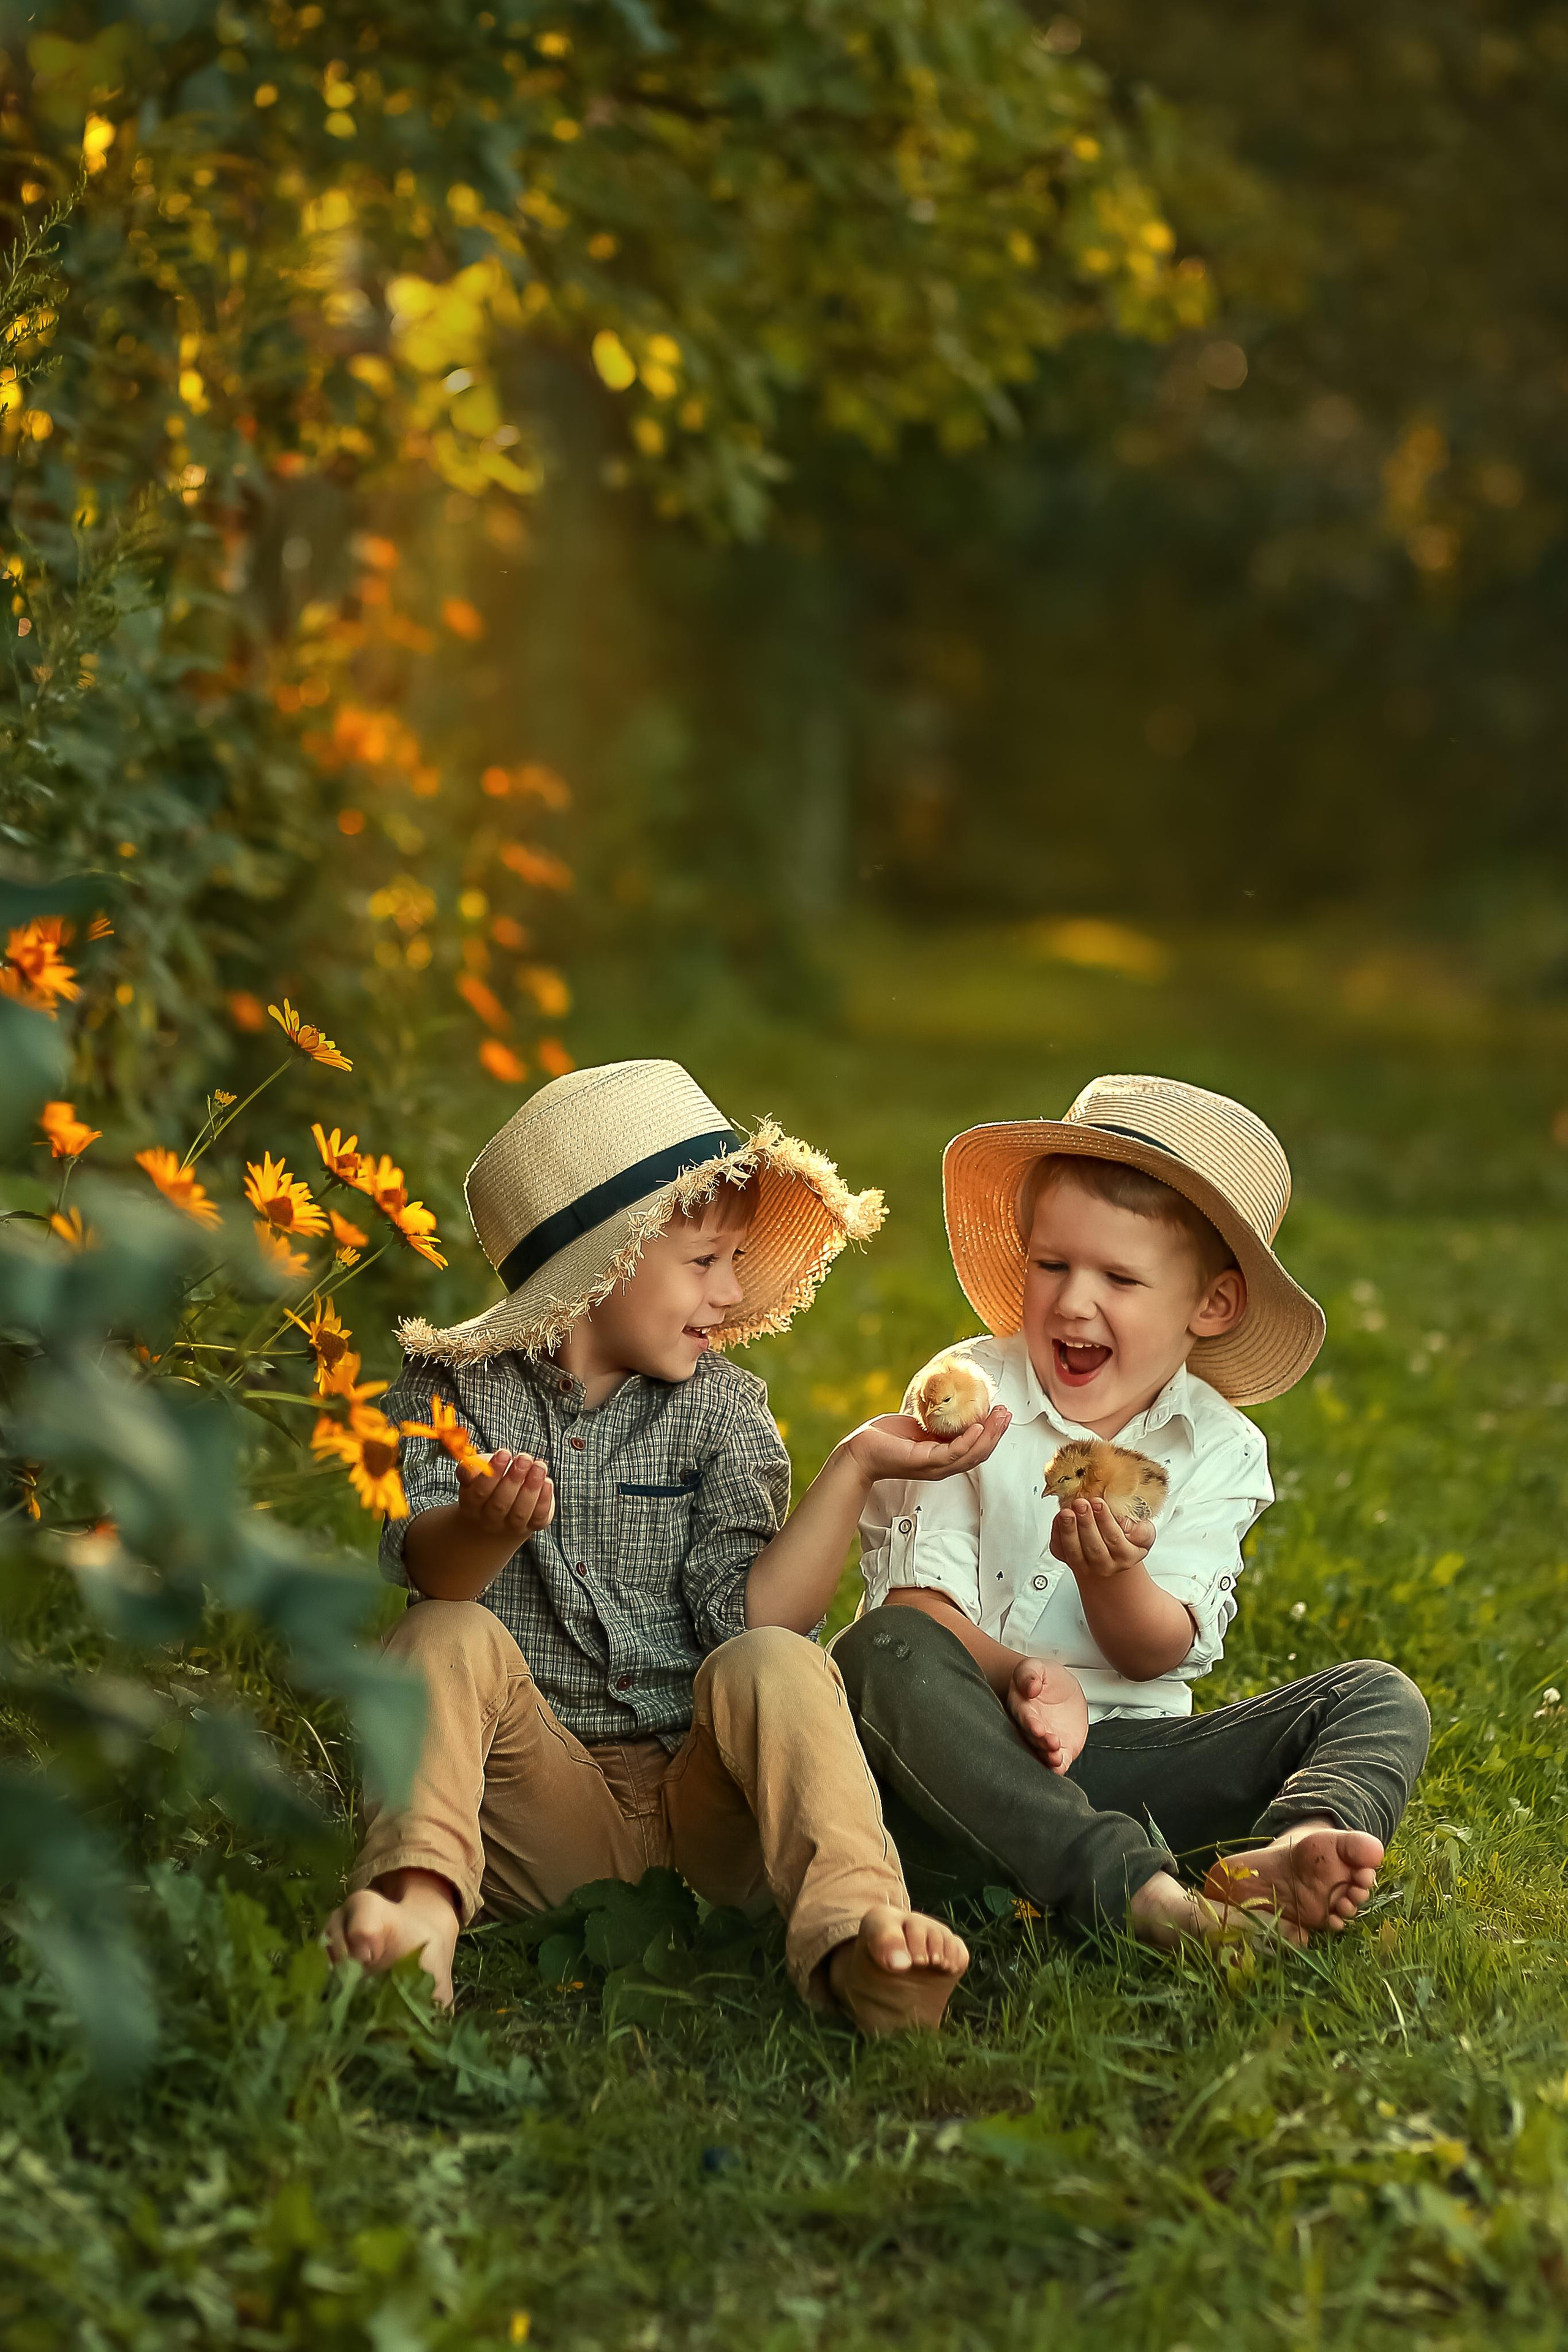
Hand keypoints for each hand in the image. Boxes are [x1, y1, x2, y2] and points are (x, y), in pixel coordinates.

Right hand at [454, 1447, 554, 1539]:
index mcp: (471, 1507)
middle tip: (523, 1458)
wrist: (496, 1522)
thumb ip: (470, 1470)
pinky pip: (538, 1517)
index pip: (479, 1493)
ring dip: (531, 1487)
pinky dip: (544, 1500)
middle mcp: (490, 1520)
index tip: (504, 1453)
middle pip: (500, 1504)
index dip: (492, 1474)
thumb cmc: (486, 1489)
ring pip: (521, 1512)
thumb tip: (470, 1465)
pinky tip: (547, 1481)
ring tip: (539, 1466)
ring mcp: (512, 1526)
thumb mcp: (473, 1480)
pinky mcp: (532, 1525)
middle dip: (513, 1479)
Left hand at [843, 1406, 1010, 1486]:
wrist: (860, 1451)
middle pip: (979, 1453)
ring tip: (999, 1417)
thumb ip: (936, 1418)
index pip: (976, 1449)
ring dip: (989, 1436)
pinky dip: (967, 1440)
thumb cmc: (886, 1438)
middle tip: (1007, 1413)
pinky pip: (952, 1453)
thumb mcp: (918, 1425)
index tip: (1002, 1413)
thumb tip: (949, 1395)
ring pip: (971, 1455)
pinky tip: (977, 1427)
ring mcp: (934, 1466)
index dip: (993, 1433)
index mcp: (943, 1457)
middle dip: (997, 1433)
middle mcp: (942, 1465)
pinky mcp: (923, 1461)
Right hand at [1006, 1657, 1086, 1773]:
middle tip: (1052, 1742)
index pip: (1023, 1717)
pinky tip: (1060, 1766)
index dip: (1030, 1723)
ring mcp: (1044, 1740)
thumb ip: (1030, 1673)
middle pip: (1032, 1739)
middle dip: (1041, 1742)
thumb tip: (1030, 1687)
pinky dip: (1058, 1767)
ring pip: (1042, 1754)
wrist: (1061, 1690)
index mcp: (1021, 1706)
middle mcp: (1030, 1727)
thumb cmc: (1043, 1678)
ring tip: (1056, 1757)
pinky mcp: (1059, 1750)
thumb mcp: (1037, 1667)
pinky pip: (1057, 1762)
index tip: (1038, 1727)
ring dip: (1048, 1758)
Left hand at [1050, 1494, 1155, 1578]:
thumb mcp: (1143, 1534)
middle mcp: (1106, 1565)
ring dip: (1068, 1529)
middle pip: (1094, 1546)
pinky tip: (1059, 1519)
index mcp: (1126, 1556)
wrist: (1112, 1560)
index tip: (1098, 1502)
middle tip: (1080, 1503)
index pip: (1115, 1539)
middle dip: (1085, 1522)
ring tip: (1067, 1512)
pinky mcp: (1068, 1560)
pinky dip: (1057, 1533)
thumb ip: (1141, 1529)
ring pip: (1074, 1551)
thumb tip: (1125, 1523)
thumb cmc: (1127, 1541)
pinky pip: (1060, 1550)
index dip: (1105, 1520)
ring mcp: (1085, 1565)